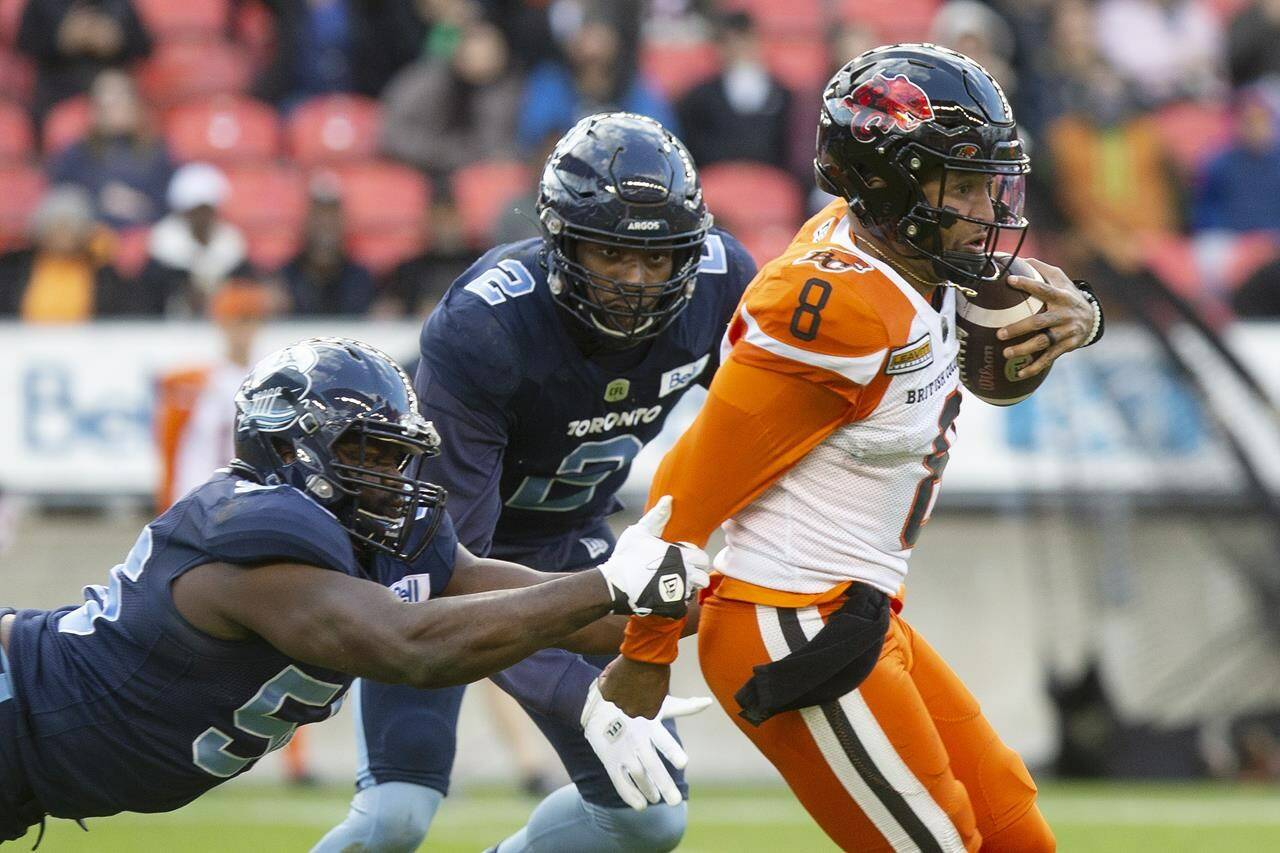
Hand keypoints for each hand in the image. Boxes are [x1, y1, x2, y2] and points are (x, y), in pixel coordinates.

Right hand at [581, 680, 711, 809]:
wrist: (596, 703)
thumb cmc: (635, 703)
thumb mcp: (659, 703)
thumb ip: (685, 707)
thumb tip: (708, 702)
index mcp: (651, 724)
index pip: (663, 740)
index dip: (672, 751)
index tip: (683, 763)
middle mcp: (636, 739)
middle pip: (651, 764)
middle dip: (663, 782)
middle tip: (674, 801)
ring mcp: (622, 750)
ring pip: (637, 775)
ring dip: (648, 790)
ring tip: (657, 799)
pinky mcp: (609, 759)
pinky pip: (619, 780)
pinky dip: (629, 794)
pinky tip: (641, 806)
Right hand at [596, 496, 709, 617]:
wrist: (614, 584)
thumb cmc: (627, 555)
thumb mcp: (641, 531)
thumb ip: (658, 516)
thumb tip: (669, 499)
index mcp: (681, 556)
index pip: (703, 558)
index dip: (694, 558)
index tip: (681, 557)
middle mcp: (685, 574)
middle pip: (703, 577)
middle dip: (694, 575)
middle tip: (679, 572)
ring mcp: (678, 592)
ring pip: (692, 592)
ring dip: (684, 588)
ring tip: (668, 584)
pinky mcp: (671, 606)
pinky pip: (681, 606)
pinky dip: (674, 602)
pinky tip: (661, 595)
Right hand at [599, 655, 670, 718]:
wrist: (646, 658)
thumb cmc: (657, 667)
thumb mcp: (661, 685)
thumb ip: (651, 694)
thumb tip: (645, 689)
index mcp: (650, 712)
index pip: (642, 708)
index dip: (640, 695)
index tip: (641, 685)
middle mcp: (634, 712)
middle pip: (627, 703)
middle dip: (628, 691)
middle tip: (631, 675)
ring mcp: (619, 704)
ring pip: (615, 693)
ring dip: (618, 683)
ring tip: (626, 668)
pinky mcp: (607, 694)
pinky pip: (603, 683)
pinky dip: (607, 674)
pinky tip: (616, 666)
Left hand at [997, 258, 1094, 378]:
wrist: (1092, 318)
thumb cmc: (1067, 296)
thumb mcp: (1061, 279)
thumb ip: (1042, 269)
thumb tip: (1020, 258)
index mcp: (1061, 296)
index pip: (1042, 289)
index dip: (1027, 284)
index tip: (1009, 281)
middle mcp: (1064, 314)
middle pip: (1039, 322)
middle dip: (1019, 328)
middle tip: (999, 333)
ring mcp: (1067, 332)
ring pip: (1043, 342)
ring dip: (1024, 349)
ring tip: (1006, 353)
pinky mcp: (1067, 346)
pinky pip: (1049, 358)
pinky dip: (1034, 367)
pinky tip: (1019, 373)